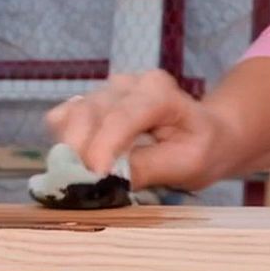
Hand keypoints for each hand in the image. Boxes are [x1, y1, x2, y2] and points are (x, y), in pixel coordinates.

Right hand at [45, 70, 234, 190]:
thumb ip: (148, 169)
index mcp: (159, 92)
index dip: (103, 147)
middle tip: (84, 187)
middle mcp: (130, 83)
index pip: (121, 116)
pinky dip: (65, 142)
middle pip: (90, 112)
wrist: (205, 136)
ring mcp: (108, 90)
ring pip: (72, 114)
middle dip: (82, 152)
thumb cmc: (200, 150)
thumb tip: (106, 179)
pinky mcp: (92, 102)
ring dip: (71, 149)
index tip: (94, 178)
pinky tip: (81, 162)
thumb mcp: (187, 166)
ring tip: (84, 178)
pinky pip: (64, 118)